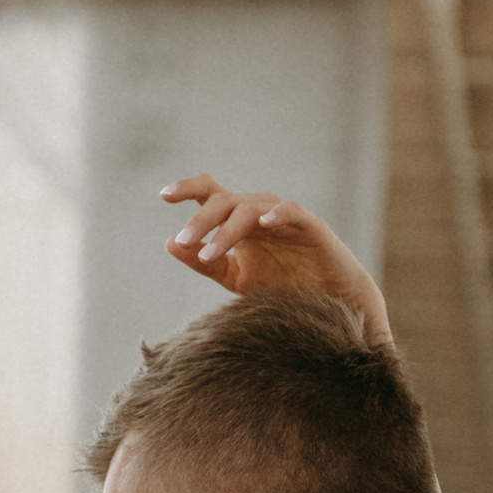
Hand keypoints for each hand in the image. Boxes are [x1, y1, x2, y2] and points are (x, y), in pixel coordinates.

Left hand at [162, 177, 392, 343]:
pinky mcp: (311, 227)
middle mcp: (259, 213)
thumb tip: (170, 242)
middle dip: (201, 220)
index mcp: (239, 221)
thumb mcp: (235, 277)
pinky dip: (278, 214)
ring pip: (250, 209)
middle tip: (185, 240)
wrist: (328, 304)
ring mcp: (284, 218)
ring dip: (227, 230)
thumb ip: (204, 261)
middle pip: (224, 201)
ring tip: (210, 253)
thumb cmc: (281, 287)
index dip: (188, 188)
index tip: (164, 196)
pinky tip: (264, 224)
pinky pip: (292, 212)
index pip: (211, 194)